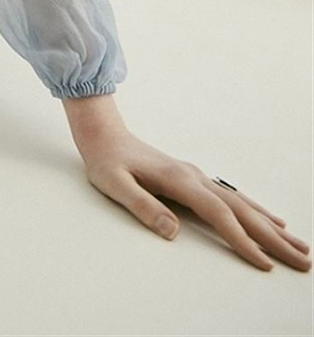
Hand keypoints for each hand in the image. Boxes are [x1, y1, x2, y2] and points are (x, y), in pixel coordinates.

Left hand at [76, 125, 310, 271]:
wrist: (104, 135)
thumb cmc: (107, 161)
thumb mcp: (114, 184)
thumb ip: (142, 206)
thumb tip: (171, 231)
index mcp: (178, 179)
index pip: (218, 214)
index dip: (241, 239)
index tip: (264, 263)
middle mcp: (193, 176)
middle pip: (241, 210)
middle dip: (272, 238)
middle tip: (303, 260)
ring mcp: (196, 176)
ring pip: (243, 203)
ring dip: (271, 226)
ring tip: (300, 245)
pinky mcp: (194, 179)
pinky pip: (234, 197)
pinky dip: (257, 211)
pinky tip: (272, 220)